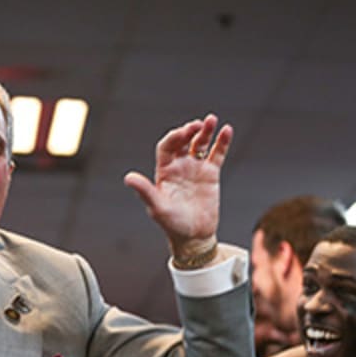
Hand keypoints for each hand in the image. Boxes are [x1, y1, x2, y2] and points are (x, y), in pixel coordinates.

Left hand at [124, 114, 231, 267]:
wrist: (194, 236)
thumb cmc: (172, 224)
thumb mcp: (157, 207)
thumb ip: (145, 191)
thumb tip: (128, 178)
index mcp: (164, 171)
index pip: (167, 146)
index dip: (174, 137)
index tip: (183, 134)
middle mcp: (179, 166)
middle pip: (183, 141)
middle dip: (189, 131)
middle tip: (197, 125)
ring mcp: (195, 169)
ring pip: (200, 144)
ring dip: (205, 131)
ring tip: (212, 120)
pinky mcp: (211, 174)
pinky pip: (217, 154)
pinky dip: (222, 142)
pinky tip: (227, 130)